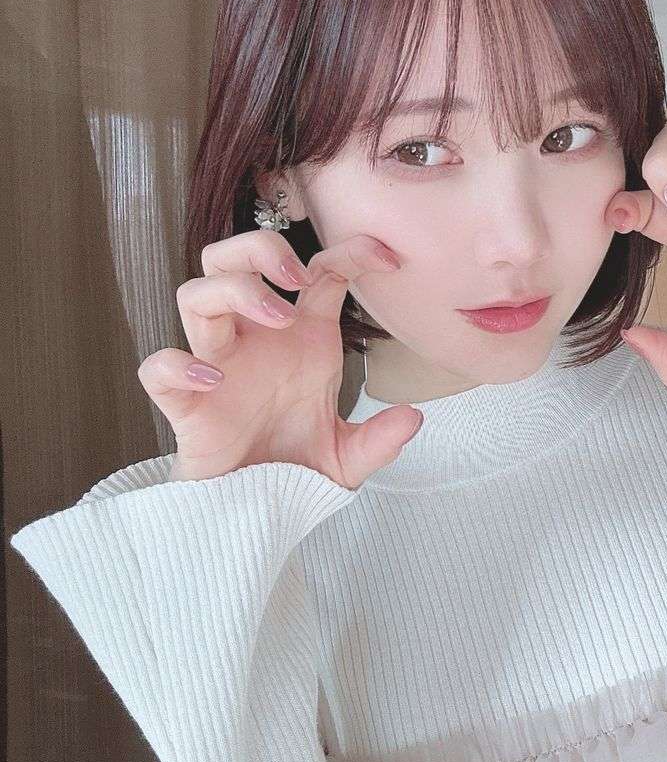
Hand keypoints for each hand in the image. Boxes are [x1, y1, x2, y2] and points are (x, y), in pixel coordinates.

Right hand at [138, 229, 422, 487]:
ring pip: (195, 295)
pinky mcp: (187, 405)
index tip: (386, 256)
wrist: (256, 513)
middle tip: (295, 276)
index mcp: (301, 340)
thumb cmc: (294, 469)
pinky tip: (214, 382)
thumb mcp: (348, 458)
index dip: (348, 253)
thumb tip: (412, 418)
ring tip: (278, 318)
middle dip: (259, 249)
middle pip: (232, 260)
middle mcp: (256, 342)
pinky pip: (159, 369)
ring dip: (235, 291)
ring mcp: (217, 367)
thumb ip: (379, 439)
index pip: (318, 274)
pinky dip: (178, 367)